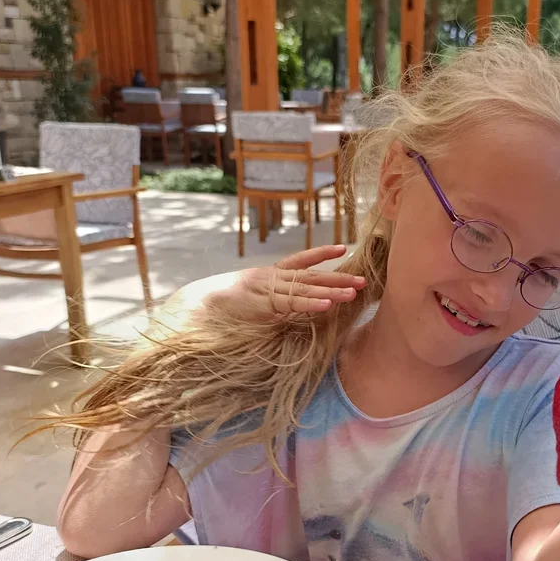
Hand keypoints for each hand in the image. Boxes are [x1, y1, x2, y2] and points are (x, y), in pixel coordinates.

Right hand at [202, 245, 365, 321]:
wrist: (196, 306)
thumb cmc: (219, 306)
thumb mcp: (247, 301)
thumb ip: (268, 303)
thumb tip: (284, 311)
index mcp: (267, 275)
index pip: (299, 261)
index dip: (320, 254)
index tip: (342, 249)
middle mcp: (271, 278)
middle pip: (311, 276)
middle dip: (338, 278)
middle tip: (363, 280)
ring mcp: (268, 290)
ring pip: (306, 289)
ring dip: (332, 291)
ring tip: (354, 293)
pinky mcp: (264, 305)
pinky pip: (292, 305)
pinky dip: (311, 305)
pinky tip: (329, 305)